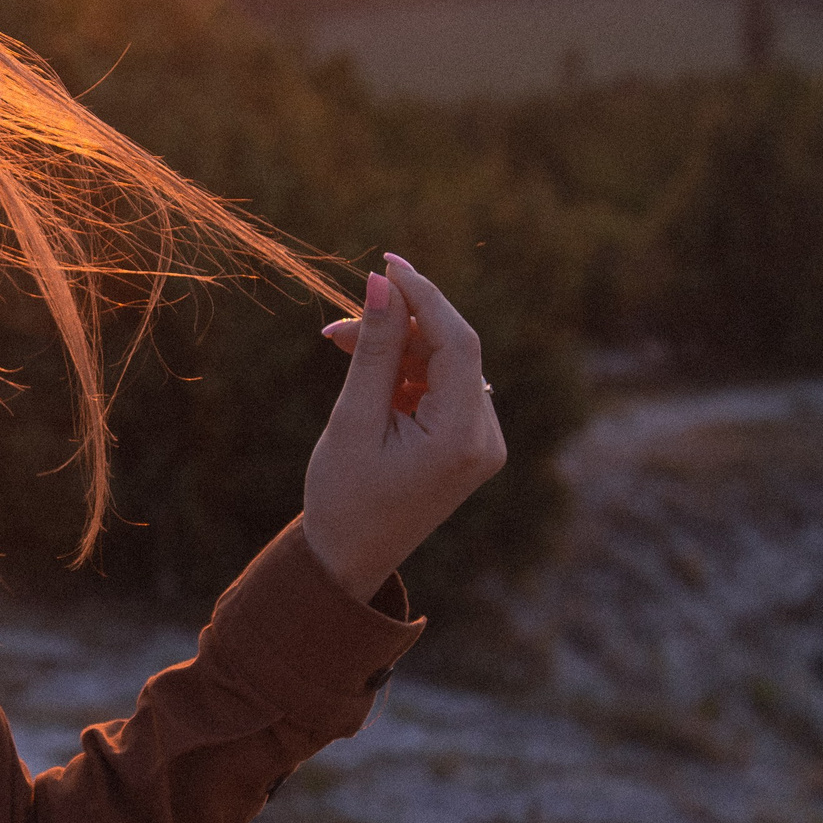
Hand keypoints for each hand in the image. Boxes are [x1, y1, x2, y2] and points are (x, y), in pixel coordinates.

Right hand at [302, 253, 506, 601]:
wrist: (347, 560)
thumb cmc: (342, 497)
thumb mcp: (352, 418)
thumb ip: (373, 348)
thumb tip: (381, 283)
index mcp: (461, 439)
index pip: (458, 341)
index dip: (424, 295)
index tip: (386, 262)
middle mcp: (484, 439)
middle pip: (452, 350)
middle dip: (399, 324)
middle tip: (340, 319)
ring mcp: (481, 442)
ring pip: (444, 364)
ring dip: (396, 347)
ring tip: (338, 344)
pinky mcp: (468, 443)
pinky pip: (441, 386)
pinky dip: (405, 371)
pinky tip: (365, 371)